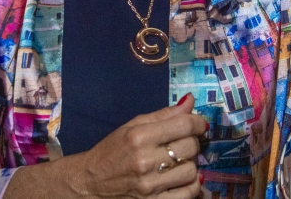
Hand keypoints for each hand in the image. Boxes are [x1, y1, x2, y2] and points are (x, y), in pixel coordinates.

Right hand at [62, 93, 205, 197]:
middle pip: (191, 147)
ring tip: (179, 162)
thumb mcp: (132, 126)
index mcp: (139, 137)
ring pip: (192, 170)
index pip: (184, 125)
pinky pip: (188, 193)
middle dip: (192, 141)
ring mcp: (150, 186)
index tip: (199, 124)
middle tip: (184, 142)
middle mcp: (145, 161)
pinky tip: (182, 178)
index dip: (198, 122)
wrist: (91, 183)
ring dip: (190, 164)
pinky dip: (191, 185)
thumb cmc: (112, 151)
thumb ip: (163, 115)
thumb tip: (190, 101)